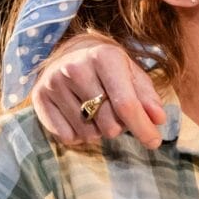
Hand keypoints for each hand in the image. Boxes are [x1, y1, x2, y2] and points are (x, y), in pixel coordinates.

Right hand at [31, 33, 168, 146]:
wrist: (69, 56)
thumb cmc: (109, 70)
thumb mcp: (132, 75)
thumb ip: (147, 98)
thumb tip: (158, 119)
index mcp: (104, 57)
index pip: (126, 104)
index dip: (142, 127)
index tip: (154, 142)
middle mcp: (76, 67)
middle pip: (109, 124)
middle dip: (118, 126)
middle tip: (113, 111)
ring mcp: (54, 83)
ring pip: (89, 134)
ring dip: (98, 130)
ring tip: (94, 111)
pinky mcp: (40, 98)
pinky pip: (68, 137)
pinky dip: (78, 135)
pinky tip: (77, 116)